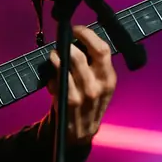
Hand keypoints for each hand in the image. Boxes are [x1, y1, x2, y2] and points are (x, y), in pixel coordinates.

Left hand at [46, 25, 116, 145]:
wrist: (82, 132)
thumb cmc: (90, 101)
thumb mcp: (100, 84)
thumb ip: (94, 65)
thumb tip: (78, 39)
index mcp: (109, 78)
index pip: (102, 49)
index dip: (87, 35)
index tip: (76, 29)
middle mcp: (99, 85)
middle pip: (81, 54)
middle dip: (68, 43)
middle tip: (61, 40)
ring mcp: (83, 94)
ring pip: (67, 65)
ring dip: (57, 57)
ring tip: (54, 55)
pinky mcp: (68, 102)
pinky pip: (57, 80)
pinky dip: (52, 75)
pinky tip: (51, 76)